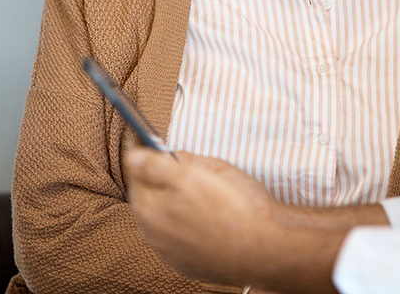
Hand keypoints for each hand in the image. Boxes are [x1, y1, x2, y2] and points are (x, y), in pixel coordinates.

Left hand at [127, 148, 276, 286]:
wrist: (263, 248)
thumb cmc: (235, 206)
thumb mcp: (201, 171)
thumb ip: (160, 164)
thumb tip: (137, 157)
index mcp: (151, 208)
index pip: (135, 172)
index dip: (142, 151)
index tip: (144, 136)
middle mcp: (152, 234)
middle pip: (147, 195)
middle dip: (155, 175)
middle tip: (171, 157)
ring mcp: (169, 252)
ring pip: (162, 216)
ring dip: (168, 198)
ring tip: (192, 185)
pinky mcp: (187, 264)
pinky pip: (177, 234)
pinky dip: (182, 219)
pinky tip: (203, 212)